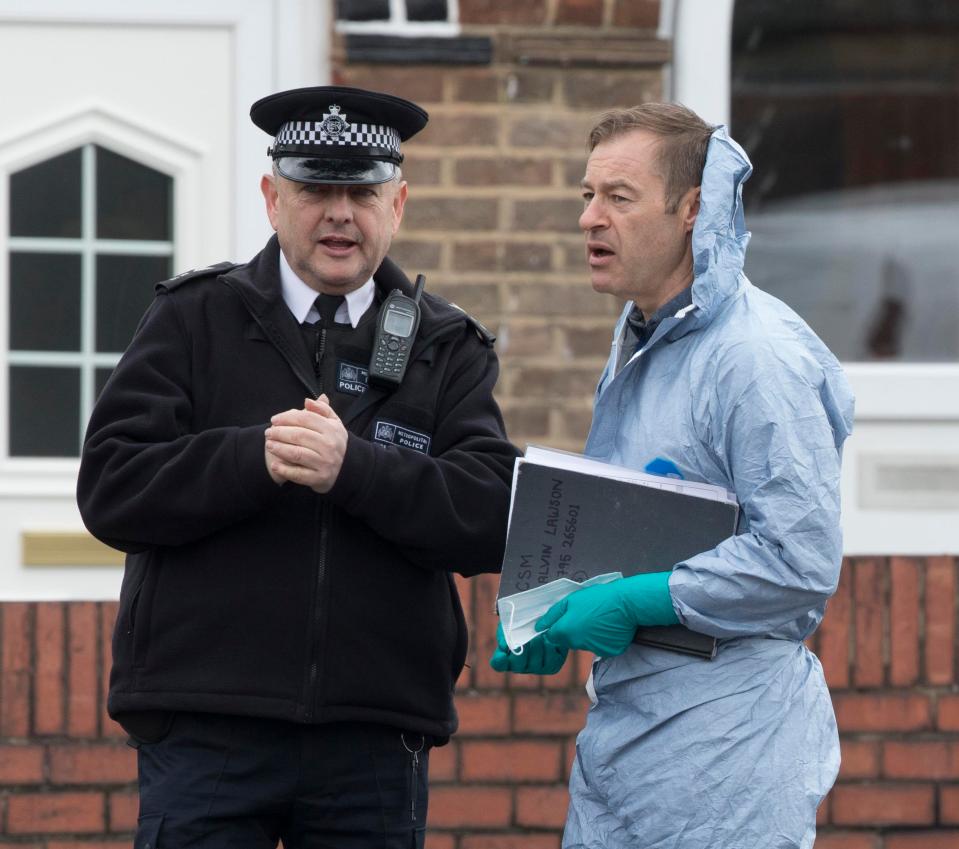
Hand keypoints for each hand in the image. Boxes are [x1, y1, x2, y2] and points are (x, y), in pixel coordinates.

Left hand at [265, 395, 347, 492]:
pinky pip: (299, 474)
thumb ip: (322, 409)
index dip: (287, 418)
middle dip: (280, 433)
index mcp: (332, 429)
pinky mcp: (320, 478)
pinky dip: (284, 470)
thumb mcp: (333, 423)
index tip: (274, 419)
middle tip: (268, 432)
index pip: (306, 419)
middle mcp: (330, 445)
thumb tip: (307, 401)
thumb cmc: (334, 442)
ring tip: (269, 445)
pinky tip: (274, 465)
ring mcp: (326, 462)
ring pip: (297, 453)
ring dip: (279, 449)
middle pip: (299, 435)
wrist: (346, 469)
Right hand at [489, 622, 567, 674]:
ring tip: (539, 636)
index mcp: (507, 656)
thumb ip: (506, 632)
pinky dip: (549, 650)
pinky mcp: (552, 666)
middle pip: (517, 666)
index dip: (499, 661)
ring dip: (536, 649)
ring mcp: (536, 668)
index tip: (502, 654)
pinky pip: (550, 663)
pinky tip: (549, 640)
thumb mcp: (512, 622)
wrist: (545, 618)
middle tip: (526, 641)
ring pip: (534, 665)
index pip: (499, 664)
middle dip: (521, 653)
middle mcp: (520, 666)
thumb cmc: (524, 621)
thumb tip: (504, 646)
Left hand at [536, 572, 676, 656]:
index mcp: (566, 631)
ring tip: (599, 619)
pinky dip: (602, 639)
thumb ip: (553, 615)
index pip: (552, 637)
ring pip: (584, 644)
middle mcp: (577, 644)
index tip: (568, 618)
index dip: (558, 627)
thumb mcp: (571, 600)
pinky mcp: (608, 652)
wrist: (625, 603)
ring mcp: (593, 649)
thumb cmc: (596, 598)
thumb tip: (539, 627)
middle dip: (573, 630)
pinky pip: (600, 647)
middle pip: (568, 641)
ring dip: (588, 635)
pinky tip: (608, 627)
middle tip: (586, 615)